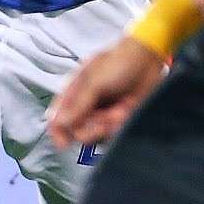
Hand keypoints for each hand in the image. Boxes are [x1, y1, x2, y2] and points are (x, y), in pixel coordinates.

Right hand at [47, 37, 167, 148]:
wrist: (147, 61)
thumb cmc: (118, 62)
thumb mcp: (93, 82)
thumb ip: (77, 105)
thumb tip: (59, 124)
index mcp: (73, 94)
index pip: (57, 119)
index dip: (58, 132)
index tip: (64, 143)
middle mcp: (85, 106)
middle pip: (78, 132)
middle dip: (92, 127)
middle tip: (104, 120)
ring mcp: (102, 114)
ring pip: (97, 135)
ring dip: (109, 125)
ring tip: (120, 110)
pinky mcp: (117, 120)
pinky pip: (113, 133)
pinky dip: (120, 125)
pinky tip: (126, 111)